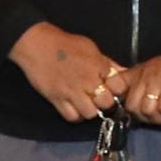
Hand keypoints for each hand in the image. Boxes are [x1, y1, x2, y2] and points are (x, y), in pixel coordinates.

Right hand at [9, 21, 123, 123]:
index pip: (119, 87)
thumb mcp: (91, 48)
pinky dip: (75, 115)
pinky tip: (75, 107)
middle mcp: (87, 80)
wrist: (37, 45)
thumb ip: (108, 62)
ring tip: (87, 103)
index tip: (112, 89)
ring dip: (91, 110)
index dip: (117, 90)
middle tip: (99, 98)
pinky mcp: (57, 99)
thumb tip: (123, 72)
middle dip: (105, 102)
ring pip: (90, 113)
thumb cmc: (65, 44)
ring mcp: (72, 92)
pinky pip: (71, 117)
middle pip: (106, 103)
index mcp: (98, 66)